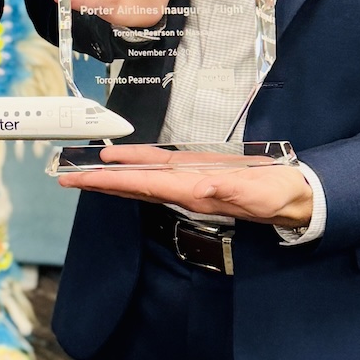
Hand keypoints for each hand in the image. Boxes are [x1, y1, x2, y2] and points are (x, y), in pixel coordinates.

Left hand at [58, 145, 312, 230]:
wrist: (295, 198)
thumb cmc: (279, 195)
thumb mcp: (261, 194)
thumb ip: (233, 191)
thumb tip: (205, 189)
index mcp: (194, 193)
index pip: (142, 186)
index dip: (110, 182)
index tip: (82, 179)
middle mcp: (184, 191)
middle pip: (132, 185)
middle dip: (99, 182)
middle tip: (64, 177)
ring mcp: (188, 183)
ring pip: (141, 178)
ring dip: (112, 175)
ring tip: (84, 169)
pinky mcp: (196, 173)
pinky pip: (158, 169)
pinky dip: (136, 163)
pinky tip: (123, 161)